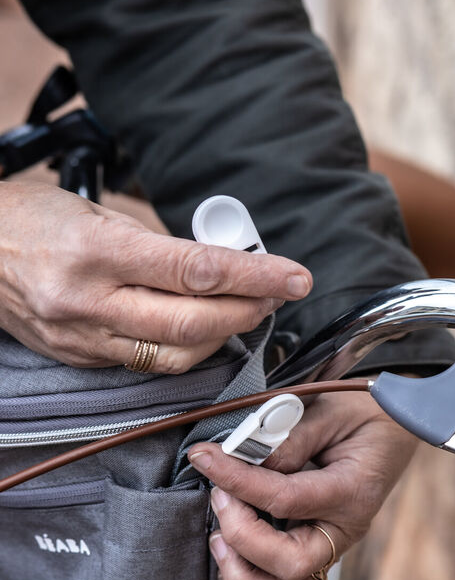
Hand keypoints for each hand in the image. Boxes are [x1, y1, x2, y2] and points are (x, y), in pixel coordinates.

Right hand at [0, 181, 311, 370]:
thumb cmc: (35, 220)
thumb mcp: (99, 214)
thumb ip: (160, 246)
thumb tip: (219, 267)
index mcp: (96, 252)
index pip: (194, 270)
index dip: (254, 276)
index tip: (294, 276)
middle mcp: (87, 302)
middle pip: (190, 323)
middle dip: (247, 312)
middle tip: (278, 295)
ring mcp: (82, 338)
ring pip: (173, 356)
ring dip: (221, 336)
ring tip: (246, 311)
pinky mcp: (80, 358)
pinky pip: (146, 364)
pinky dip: (185, 350)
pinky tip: (203, 330)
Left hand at [188, 392, 417, 579]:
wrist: (394, 426)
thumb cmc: (361, 414)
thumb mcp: (328, 413)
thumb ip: (288, 438)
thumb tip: (242, 458)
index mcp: (353, 492)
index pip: (286, 499)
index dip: (237, 480)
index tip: (204, 457)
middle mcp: (344, 531)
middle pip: (290, 566)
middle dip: (241, 536)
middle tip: (218, 497)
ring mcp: (332, 549)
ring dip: (243, 575)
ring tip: (218, 538)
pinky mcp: (317, 555)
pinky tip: (230, 551)